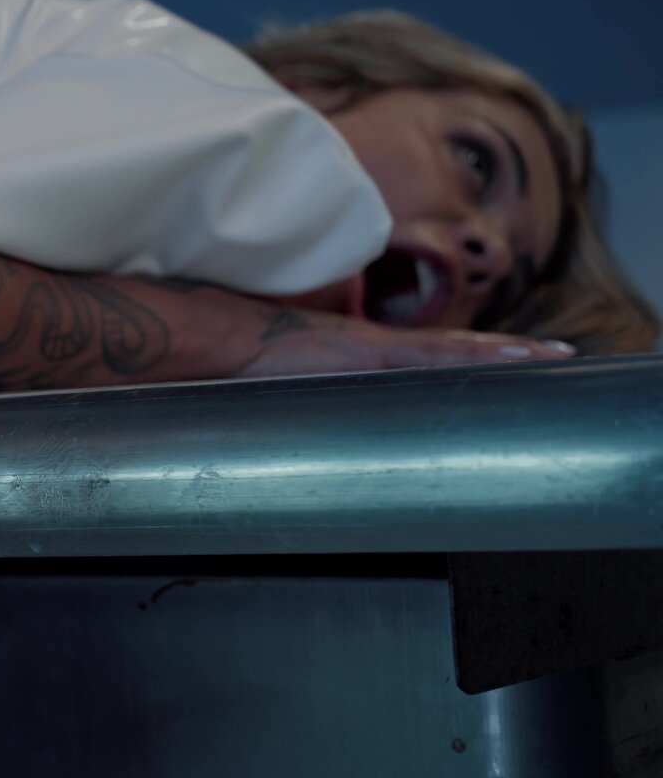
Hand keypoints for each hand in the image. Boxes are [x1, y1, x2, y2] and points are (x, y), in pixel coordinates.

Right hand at [237, 309, 575, 377]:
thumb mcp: (292, 392)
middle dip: (506, 353)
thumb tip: (321, 436)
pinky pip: (435, 355)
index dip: (472, 357)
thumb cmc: (247, 368)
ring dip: (505, 352)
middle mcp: (379, 345)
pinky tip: (509, 359)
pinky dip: (475, 356)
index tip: (511, 361)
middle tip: (556, 356)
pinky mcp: (372, 353)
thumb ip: (316, 407)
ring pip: (456, 349)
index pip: (431, 355)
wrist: (221, 342)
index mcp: (364, 353)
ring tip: (550, 356)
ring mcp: (378, 347)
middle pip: (456, 349)